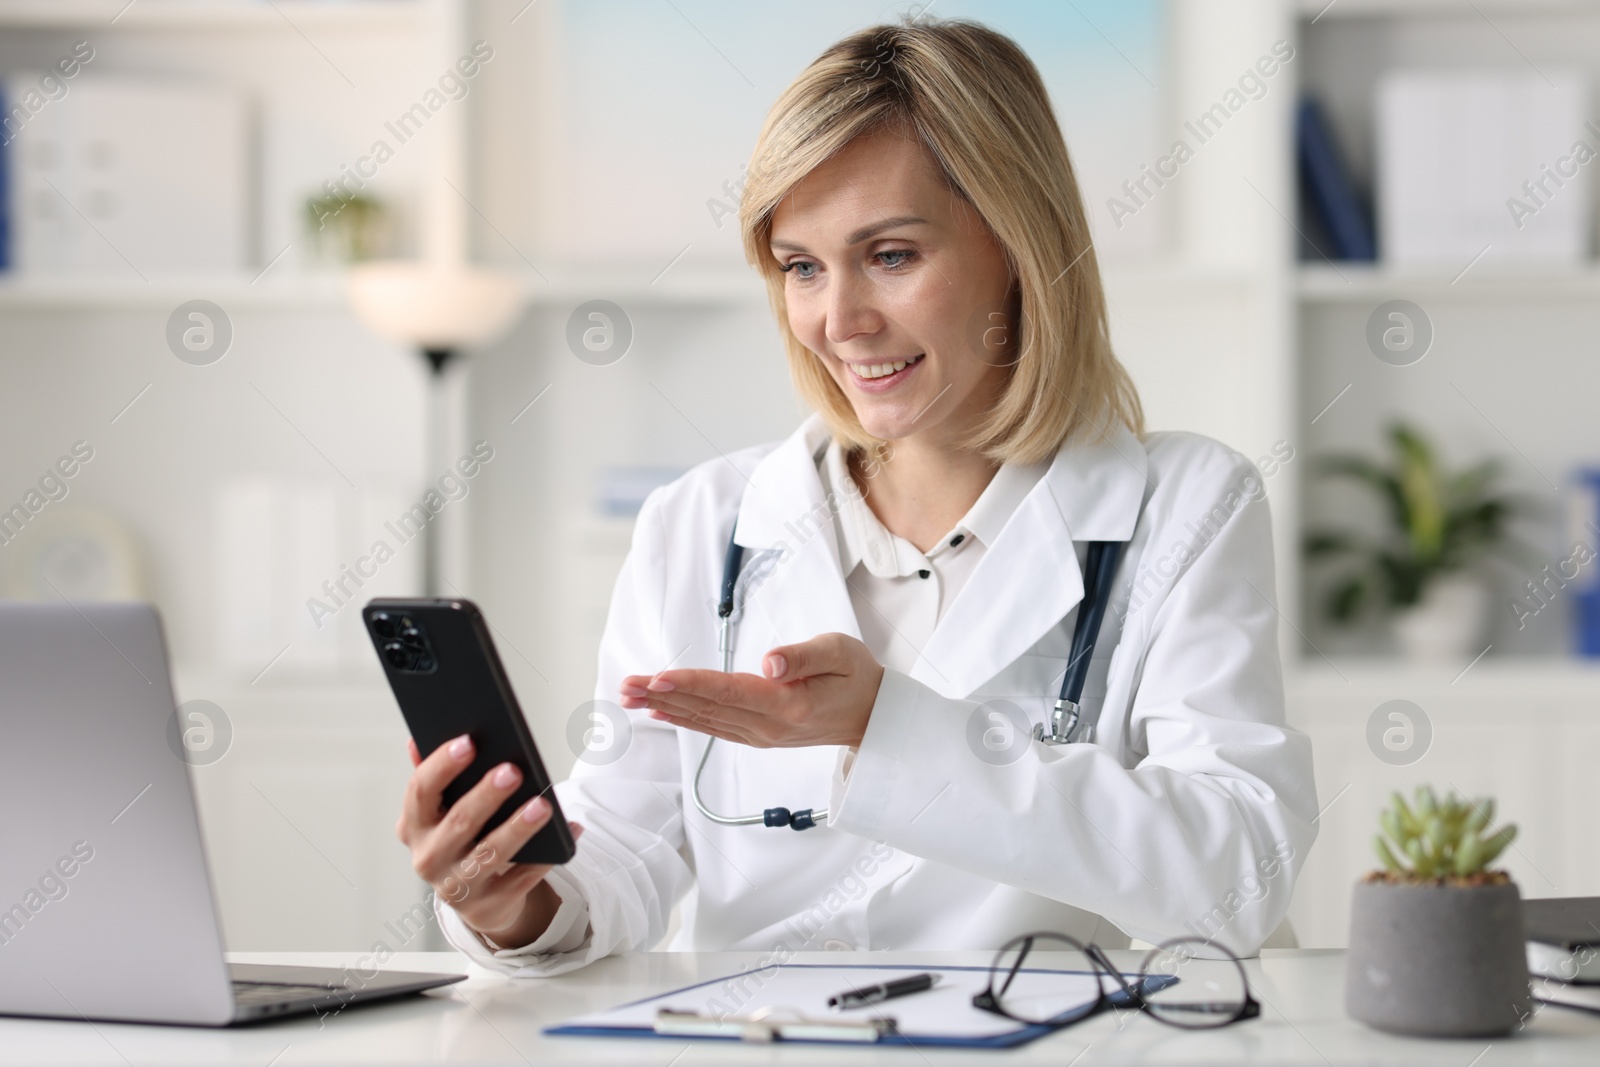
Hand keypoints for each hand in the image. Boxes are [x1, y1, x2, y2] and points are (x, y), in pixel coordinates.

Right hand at [396, 735, 584, 949]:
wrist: (479, 899)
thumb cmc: (462, 840)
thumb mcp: (442, 812)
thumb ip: (434, 778)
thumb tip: (416, 741)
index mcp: (413, 826)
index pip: (420, 791)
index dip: (442, 766)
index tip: (468, 742)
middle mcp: (429, 859)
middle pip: (459, 822)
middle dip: (486, 795)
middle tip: (513, 770)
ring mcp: (457, 887)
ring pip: (491, 854)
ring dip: (518, 828)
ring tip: (543, 805)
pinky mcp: (488, 907)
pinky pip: (523, 878)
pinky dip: (548, 855)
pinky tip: (569, 831)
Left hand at [618, 632, 883, 748]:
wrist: (873, 717)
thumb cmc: (856, 677)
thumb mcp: (840, 652)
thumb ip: (804, 656)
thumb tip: (769, 663)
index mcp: (787, 705)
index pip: (729, 692)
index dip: (691, 684)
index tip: (658, 678)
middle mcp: (768, 726)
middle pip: (707, 708)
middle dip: (663, 695)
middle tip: (626, 686)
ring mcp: (761, 735)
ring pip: (704, 720)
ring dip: (665, 707)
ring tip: (630, 696)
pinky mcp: (757, 735)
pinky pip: (713, 727)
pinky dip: (684, 719)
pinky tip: (661, 710)